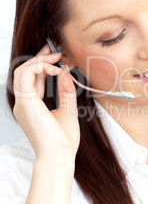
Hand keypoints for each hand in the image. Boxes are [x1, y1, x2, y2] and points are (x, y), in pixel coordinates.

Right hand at [12, 44, 79, 161]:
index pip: (33, 80)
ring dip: (39, 60)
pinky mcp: (25, 102)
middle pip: (26, 73)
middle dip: (40, 58)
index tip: (57, 56)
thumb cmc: (63, 140)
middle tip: (55, 49)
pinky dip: (39, 66)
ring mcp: (22, 103)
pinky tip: (55, 68)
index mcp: (32, 107)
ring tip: (56, 57)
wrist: (60, 154)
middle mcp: (24, 104)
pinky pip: (25, 75)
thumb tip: (65, 72)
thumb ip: (66, 90)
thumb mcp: (68, 109)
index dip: (43, 65)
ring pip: (22, 70)